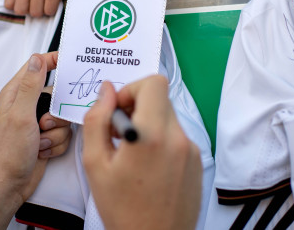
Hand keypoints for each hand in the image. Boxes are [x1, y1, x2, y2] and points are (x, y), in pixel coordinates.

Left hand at [0, 52, 71, 229]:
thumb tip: (38, 59)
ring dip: (56, 132)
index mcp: (16, 94)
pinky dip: (56, 144)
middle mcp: (27, 105)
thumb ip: (31, 86)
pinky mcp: (46, 137)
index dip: (54, 61)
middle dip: (57, 112)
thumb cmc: (8, 152)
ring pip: (64, 117)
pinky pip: (64, 134)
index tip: (71, 61)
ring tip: (40, 141)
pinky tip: (43, 151)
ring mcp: (37, 122)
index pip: (38, 66)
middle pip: (57, 94)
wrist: (9, 184)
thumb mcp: (20, 115)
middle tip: (45, 124)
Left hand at [5, 0, 71, 16]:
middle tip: (39, 1)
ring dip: (43, 10)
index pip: (9, 5)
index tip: (29, 1)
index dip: (20, 7)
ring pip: (35, 13)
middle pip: (21, 11)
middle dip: (31, 10)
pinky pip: (48, 11)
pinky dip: (53, 10)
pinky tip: (55, 0)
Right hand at [82, 77, 201, 229]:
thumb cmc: (123, 210)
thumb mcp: (95, 164)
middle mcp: (177, 139)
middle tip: (118, 134)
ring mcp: (192, 151)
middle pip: (160, 99)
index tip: (118, 110)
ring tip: (131, 155)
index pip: (154, 82)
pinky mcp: (198, 162)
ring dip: (148, 125)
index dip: (132, 89)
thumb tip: (106, 91)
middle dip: (137, 107)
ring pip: (168, 118)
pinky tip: (147, 168)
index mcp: (151, 135)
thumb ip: (97, 120)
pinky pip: (178, 137)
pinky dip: (161, 142)